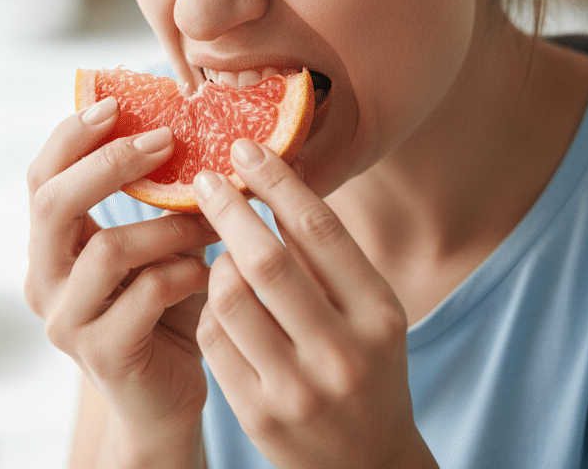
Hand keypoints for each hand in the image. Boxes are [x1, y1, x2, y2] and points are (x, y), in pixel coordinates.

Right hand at [24, 97, 218, 459]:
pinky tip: (207, 273)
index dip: (72, 135)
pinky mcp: (101, 353)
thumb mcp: (155, 244)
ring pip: (106, 249)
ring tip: (209, 223)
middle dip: (108, 163)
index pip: (40, 176)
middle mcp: (44, 279)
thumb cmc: (165, 309)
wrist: (164, 398)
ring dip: (167, 226)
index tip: (117, 102)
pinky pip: (144, 294)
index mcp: (49, 245)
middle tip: (164, 140)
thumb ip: (157, 196)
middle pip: (51, 203)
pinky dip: (183, 273)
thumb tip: (198, 123)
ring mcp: (66, 320)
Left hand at [193, 140, 436, 468]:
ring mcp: (296, 389)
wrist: (367, 465)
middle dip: (229, 210)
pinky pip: (214, 339)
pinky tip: (219, 296)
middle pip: (267, 262)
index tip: (245, 149)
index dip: (277, 182)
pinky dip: (210, 307)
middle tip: (207, 179)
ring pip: (230, 299)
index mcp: (380, 316)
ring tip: (222, 249)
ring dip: (216, 262)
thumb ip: (331, 259)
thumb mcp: (373, 314)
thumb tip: (275, 178)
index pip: (320, 231)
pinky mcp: (257, 415)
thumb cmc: (368, 369)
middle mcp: (342, 354)